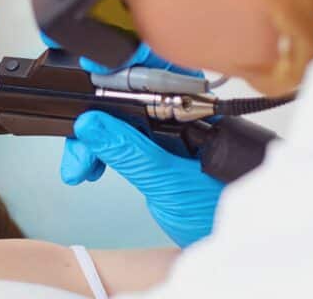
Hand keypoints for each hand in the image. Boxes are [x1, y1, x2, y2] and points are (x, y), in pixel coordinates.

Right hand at [43, 36, 221, 247]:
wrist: (236, 245)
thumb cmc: (219, 216)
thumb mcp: (166, 183)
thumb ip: (129, 152)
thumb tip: (92, 123)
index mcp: (191, 111)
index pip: (151, 74)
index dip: (117, 66)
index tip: (87, 66)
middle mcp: (179, 114)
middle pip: (124, 95)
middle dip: (92, 117)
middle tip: (77, 147)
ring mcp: (166, 132)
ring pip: (117, 118)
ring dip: (91, 138)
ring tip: (80, 167)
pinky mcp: (155, 150)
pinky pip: (120, 137)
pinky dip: (100, 150)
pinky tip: (91, 166)